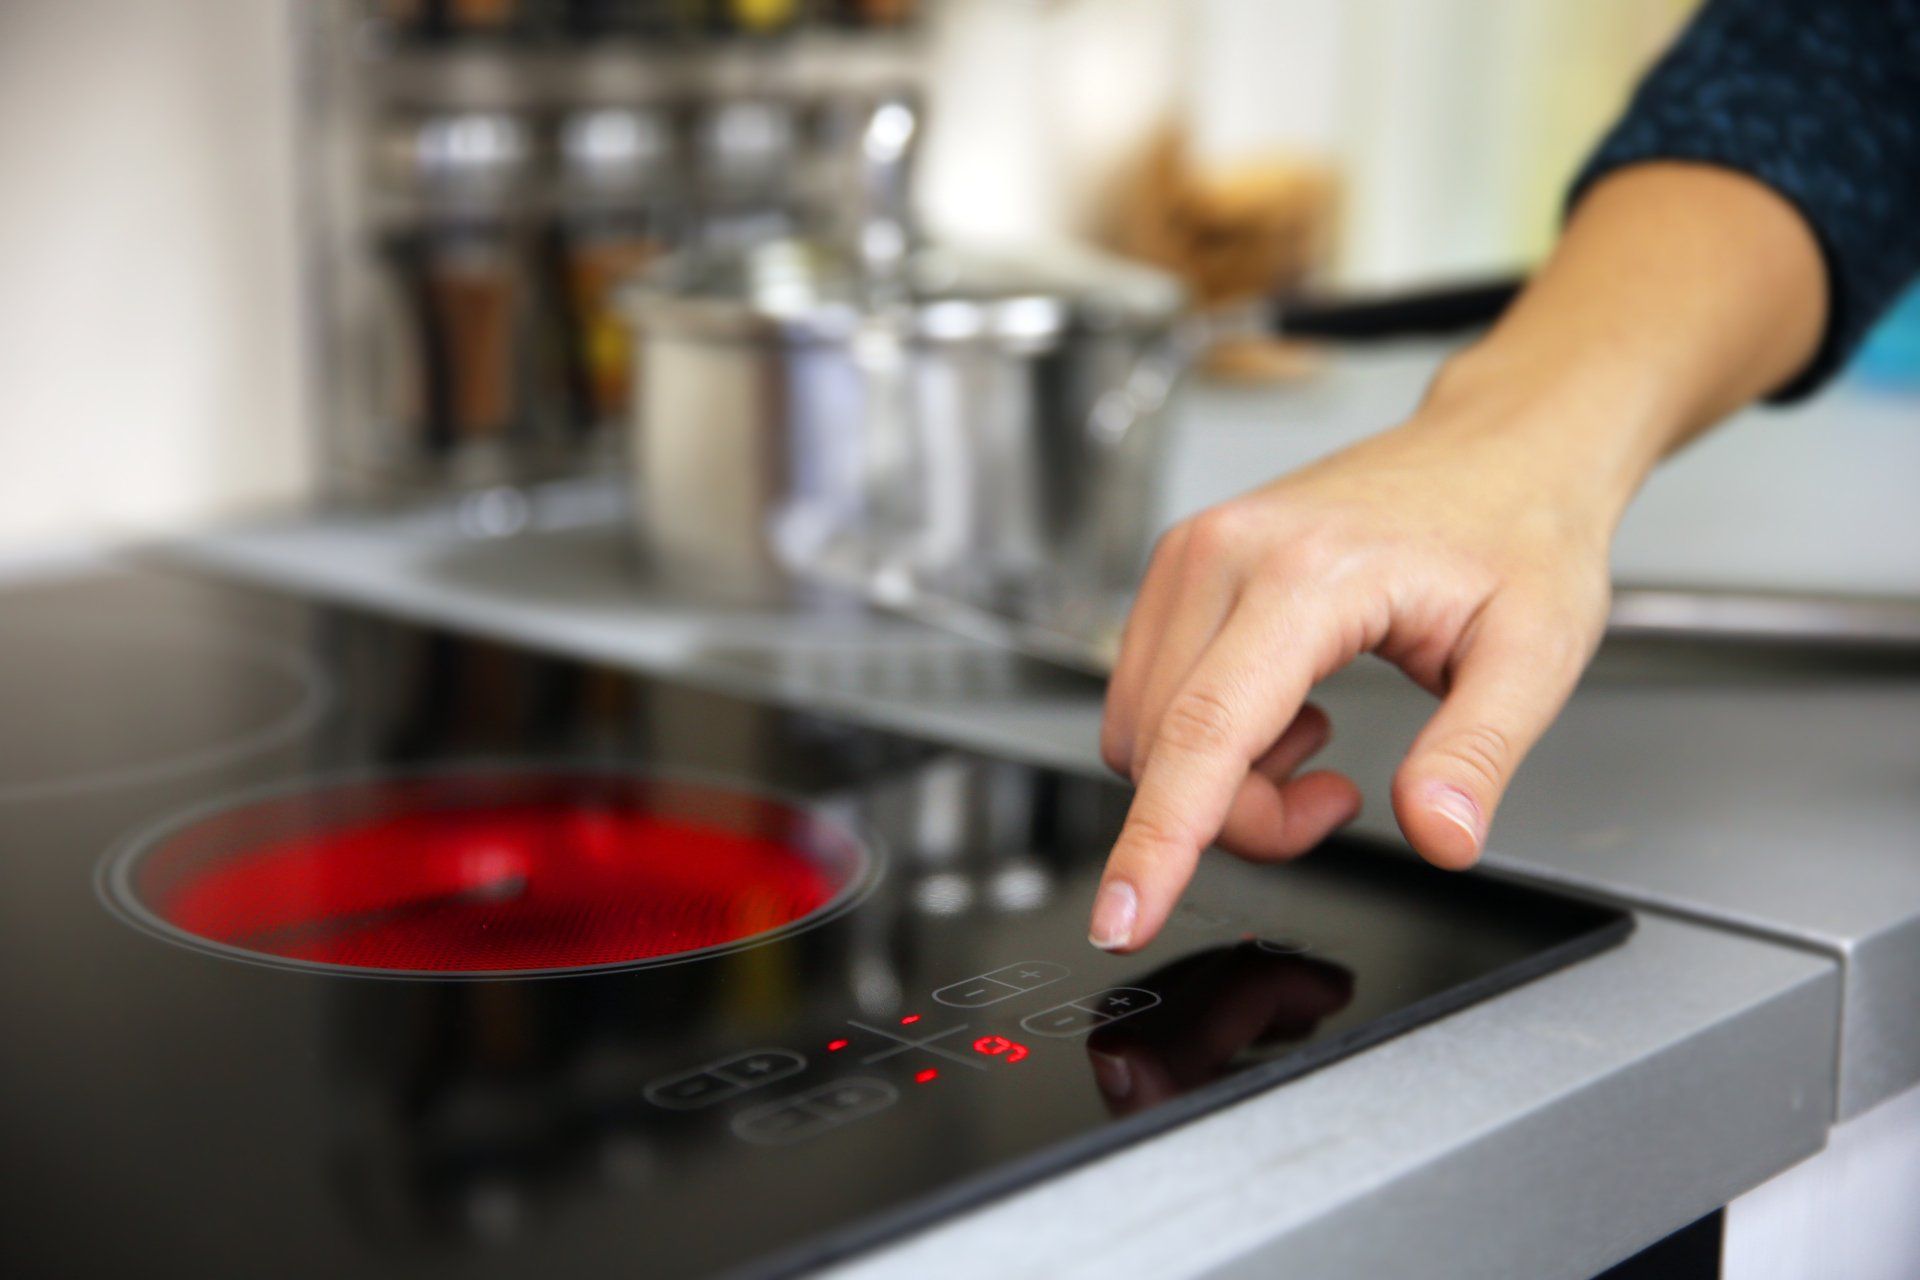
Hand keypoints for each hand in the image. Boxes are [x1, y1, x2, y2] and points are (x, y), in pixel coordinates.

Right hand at [1090, 373, 1618, 951]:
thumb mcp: (1535, 654)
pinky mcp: (1182, 566)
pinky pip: (1152, 693)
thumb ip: (1476, 755)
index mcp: (1306, 575)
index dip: (1159, 840)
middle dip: (1240, 818)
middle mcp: (1223, 555)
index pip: (1205, 733)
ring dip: (1219, 781)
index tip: (1124, 917)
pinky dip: (1207, 738)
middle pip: (1169, 750)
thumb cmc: (1520, 531)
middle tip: (1339, 800)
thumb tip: (1439, 838)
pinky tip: (1288, 710)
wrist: (1501, 446)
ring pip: (1146, 730)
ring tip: (1321, 745)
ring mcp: (1191, 555)